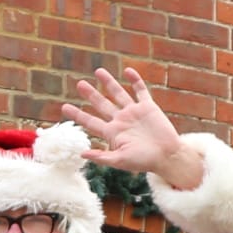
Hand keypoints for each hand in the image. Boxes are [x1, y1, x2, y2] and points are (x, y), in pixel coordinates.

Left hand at [61, 68, 204, 189]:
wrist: (167, 156)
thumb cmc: (144, 161)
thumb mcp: (120, 161)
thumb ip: (102, 157)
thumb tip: (81, 154)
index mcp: (112, 133)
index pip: (91, 122)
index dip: (78, 115)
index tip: (65, 107)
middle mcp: (121, 121)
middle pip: (102, 104)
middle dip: (91, 94)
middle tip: (79, 84)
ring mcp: (134, 112)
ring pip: (118, 93)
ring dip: (109, 82)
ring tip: (98, 71)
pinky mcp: (148, 107)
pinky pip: (140, 90)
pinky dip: (135, 80)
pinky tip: (127, 71)